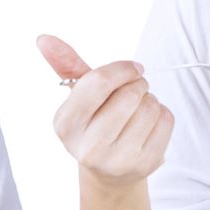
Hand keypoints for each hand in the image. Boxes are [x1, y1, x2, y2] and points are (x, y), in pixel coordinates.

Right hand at [37, 34, 174, 187]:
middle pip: (128, 95)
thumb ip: (65, 64)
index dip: (121, 69)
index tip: (132, 68)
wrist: (108, 170)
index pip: (98, 82)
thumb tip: (44, 39)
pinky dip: (162, 114)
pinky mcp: (144, 166)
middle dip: (138, 83)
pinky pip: (165, 121)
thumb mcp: (78, 95)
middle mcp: (88, 148)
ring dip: (150, 98)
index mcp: (65, 124)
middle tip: (135, 88)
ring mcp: (117, 160)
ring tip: (138, 108)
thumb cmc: (94, 121)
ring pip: (150, 107)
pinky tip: (148, 124)